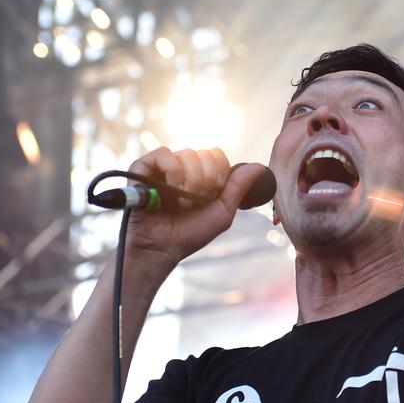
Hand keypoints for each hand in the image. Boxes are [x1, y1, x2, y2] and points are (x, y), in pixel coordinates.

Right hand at [121, 147, 264, 264]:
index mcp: (201, 174)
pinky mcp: (144, 167)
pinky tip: (169, 191)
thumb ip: (239, 188)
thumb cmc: (190, 234)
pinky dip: (173, 173)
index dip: (220, 174)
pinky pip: (165, 154)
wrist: (161, 248)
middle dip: (206, 181)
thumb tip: (260, 167)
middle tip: (196, 201)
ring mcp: (163, 166)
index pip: (218, 156)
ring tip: (181, 202)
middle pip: (205, 154)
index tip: (212, 195)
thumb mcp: (222, 213)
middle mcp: (183, 166)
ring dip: (190, 182)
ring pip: (187, 154)